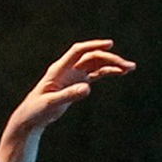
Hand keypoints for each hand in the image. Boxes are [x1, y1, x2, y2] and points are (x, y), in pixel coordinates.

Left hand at [6, 39, 135, 140]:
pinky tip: (120, 72)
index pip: (78, 51)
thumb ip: (68, 95)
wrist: (31, 116)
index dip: (93, 46)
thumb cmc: (37, 109)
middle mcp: (68, 69)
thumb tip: (87, 89)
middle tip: (127, 66)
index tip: (110, 44)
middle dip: (110, 59)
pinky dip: (107, 72)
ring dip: (112, 64)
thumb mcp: (51, 104)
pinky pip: (95, 74)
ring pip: (96, 64)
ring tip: (129, 68)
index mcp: (59, 69)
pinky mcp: (78, 83)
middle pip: (92, 57)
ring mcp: (74, 75)